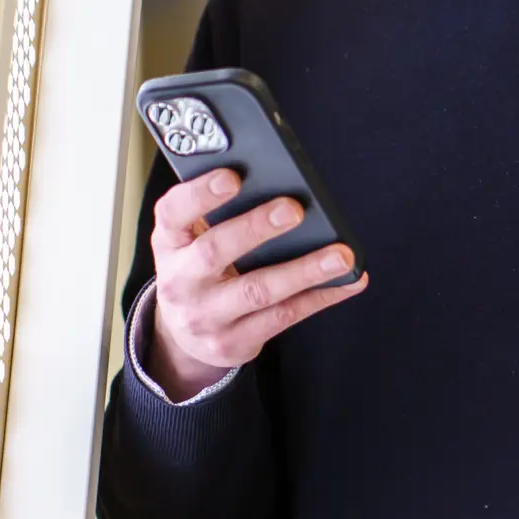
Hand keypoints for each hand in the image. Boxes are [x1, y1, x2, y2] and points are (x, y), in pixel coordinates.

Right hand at [144, 167, 368, 400]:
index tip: (232, 176)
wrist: (183, 335)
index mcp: (170, 243)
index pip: (173, 213)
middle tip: (294, 209)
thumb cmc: (199, 269)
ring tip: (341, 255)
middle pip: (214, 252)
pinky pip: (284, 316)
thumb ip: (218, 213)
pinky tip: (348, 281)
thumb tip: (278, 181)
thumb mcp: (191, 240)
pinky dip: (321, 296)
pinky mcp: (234, 342)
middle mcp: (181, 281)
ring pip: (258, 291)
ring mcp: (206, 316)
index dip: (200, 193)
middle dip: (255, 229)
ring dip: (304, 271)